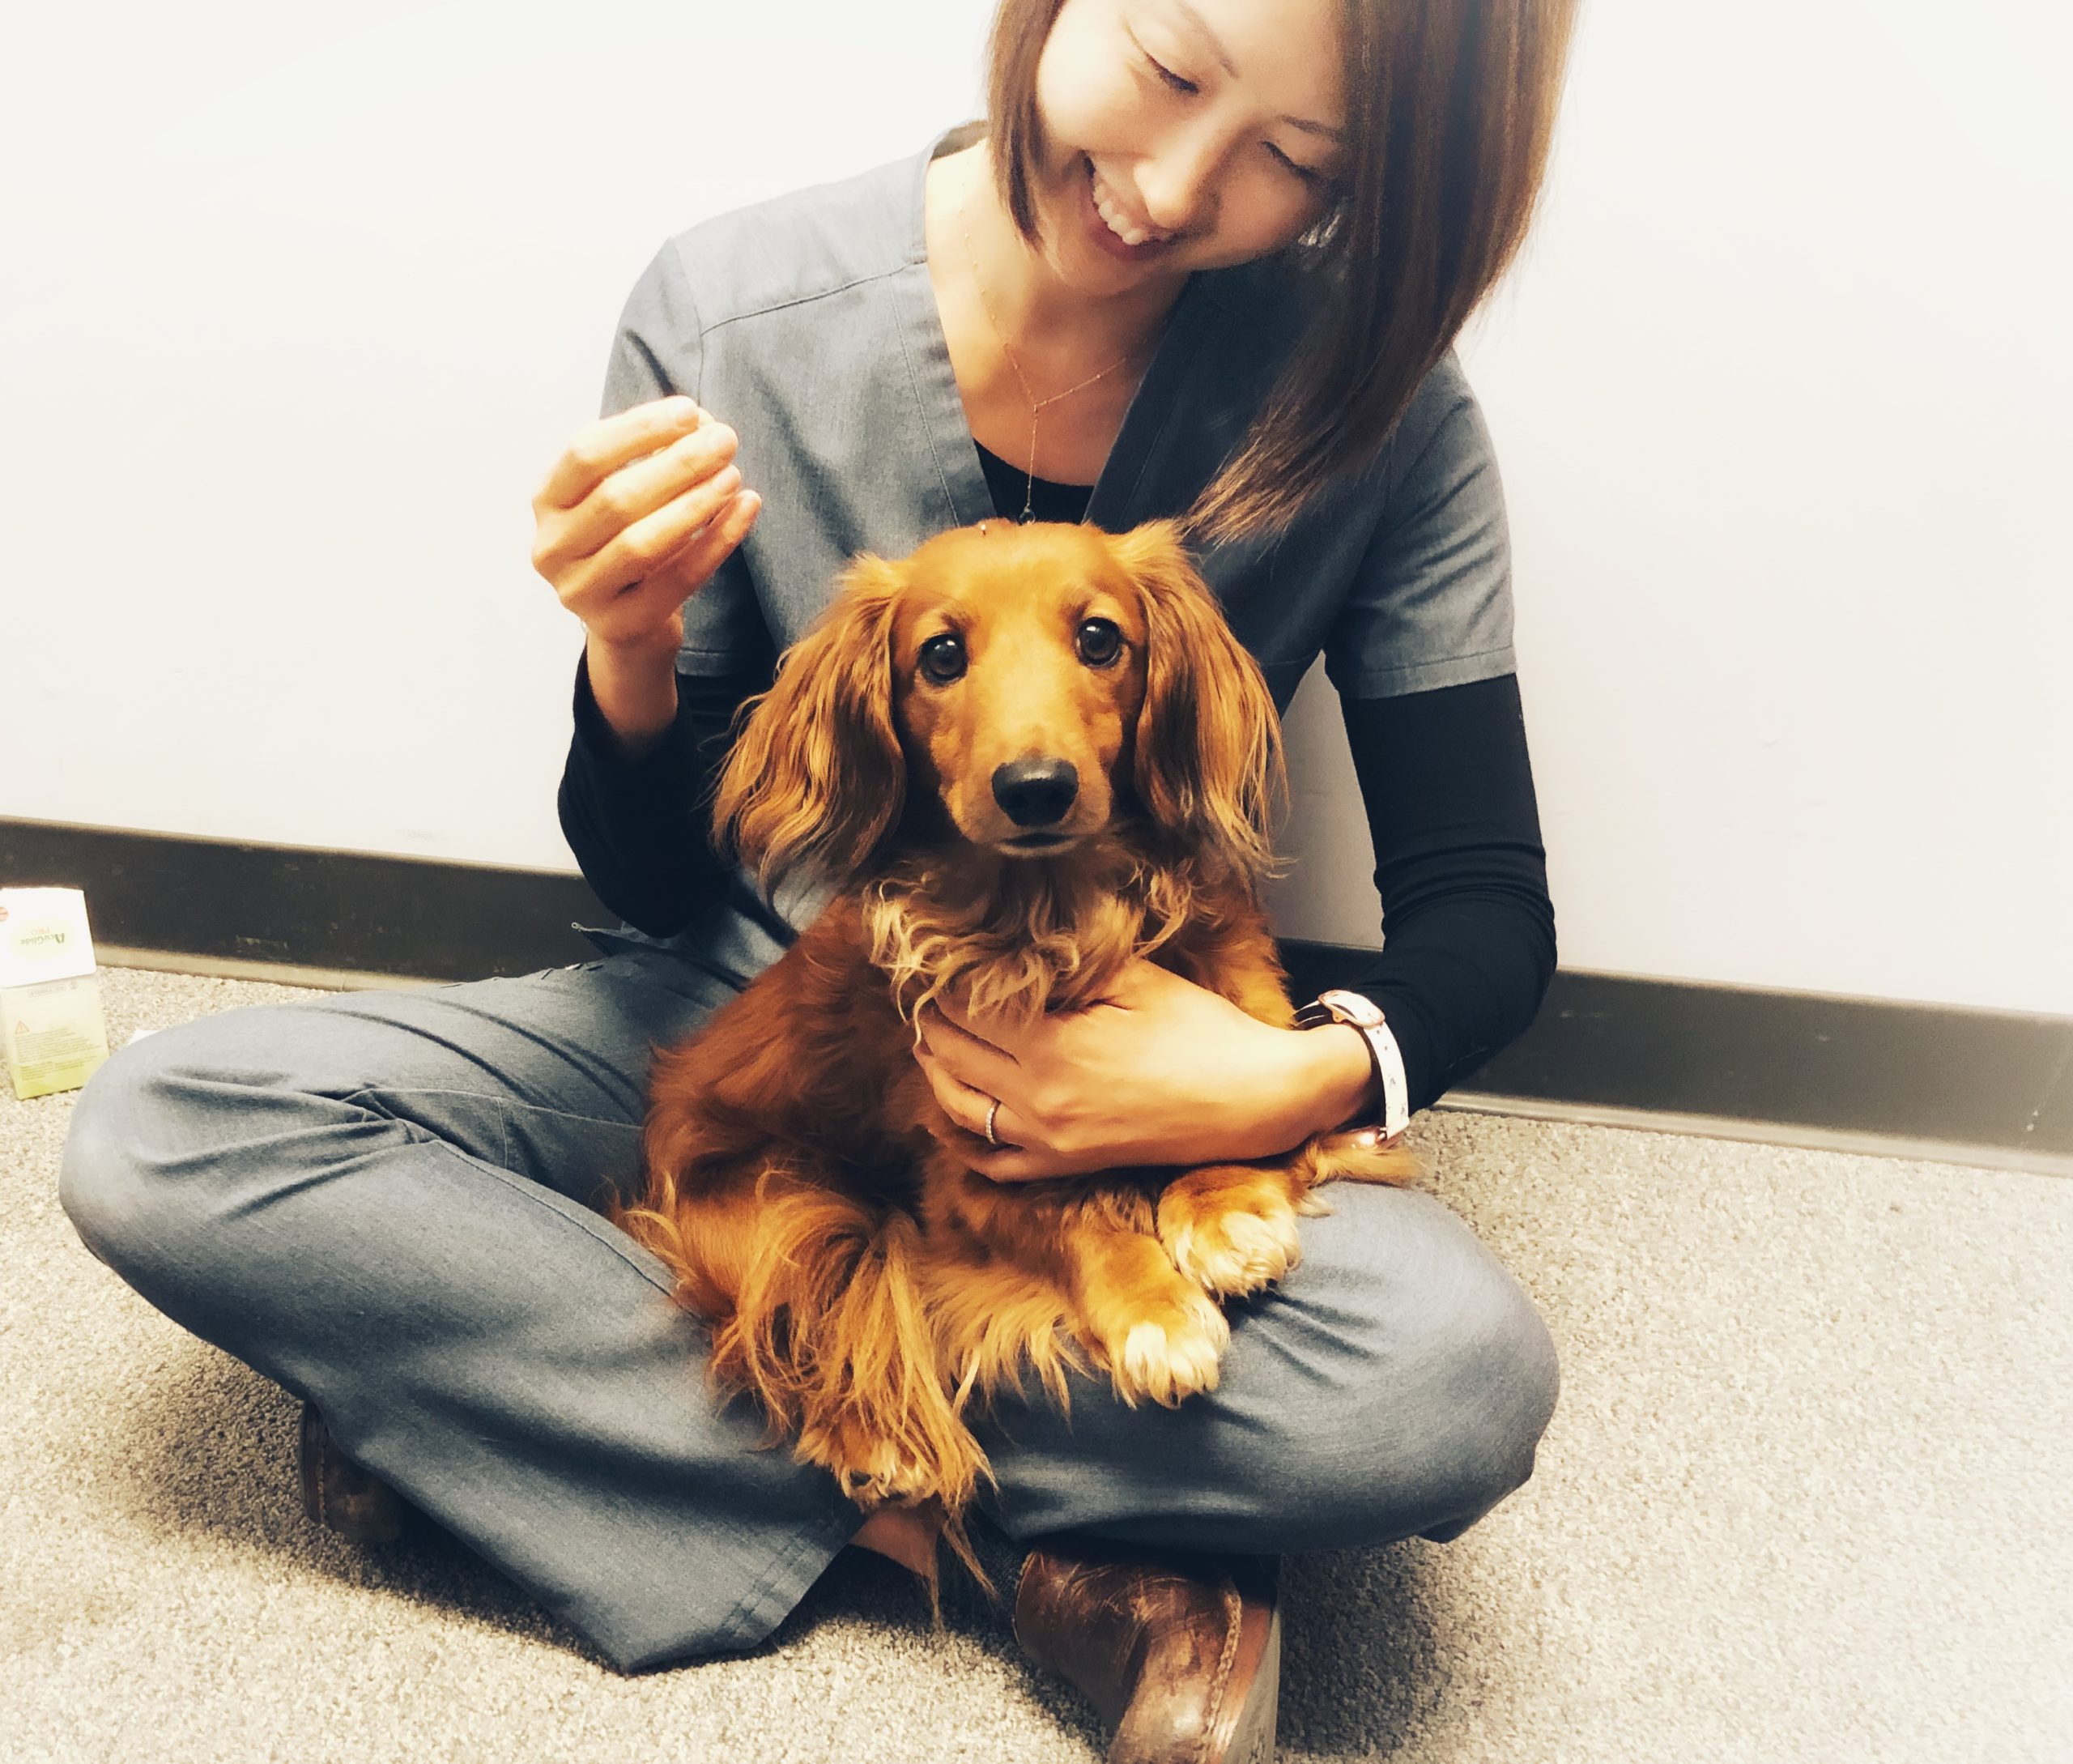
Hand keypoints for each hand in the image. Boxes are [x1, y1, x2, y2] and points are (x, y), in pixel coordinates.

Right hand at [530, 395, 761, 656]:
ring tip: (733, 476)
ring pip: (643, 543)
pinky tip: (746, 508)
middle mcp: (553, 548)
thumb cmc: (628, 541)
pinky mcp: (622, 624)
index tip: (689, 411)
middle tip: (726, 440)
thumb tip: (700, 420)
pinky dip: (717, 542)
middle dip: (678, 463)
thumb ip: (651, 456)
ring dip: (695, 503)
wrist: (628, 624)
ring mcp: (582, 592)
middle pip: (617, 498)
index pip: (585, 454)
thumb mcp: (624, 494)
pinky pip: (678, 579)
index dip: (638, 430)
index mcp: (548, 502)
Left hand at [911, 958, 1355, 1181]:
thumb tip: (1013, 948)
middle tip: (923, 991)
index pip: (965, 1009)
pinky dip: (963, 1139)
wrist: (1253, 1101)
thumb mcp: (1136, 980)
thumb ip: (1069, 965)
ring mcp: (1049, 1141)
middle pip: (951, 1056)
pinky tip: (950, 1116)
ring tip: (930, 1039)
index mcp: (1051, 1048)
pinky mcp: (1067, 1165)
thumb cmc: (1202, 1032)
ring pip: (959, 1109)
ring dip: (936, 1070)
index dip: (943, 981)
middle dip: (931, 1019)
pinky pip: (994, 1162)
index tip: (934, 959)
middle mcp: (1038, 1101)